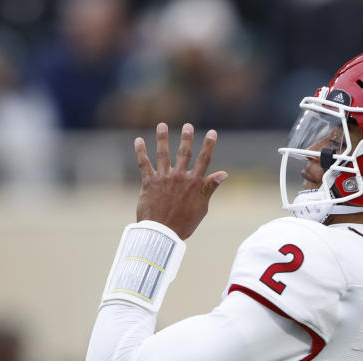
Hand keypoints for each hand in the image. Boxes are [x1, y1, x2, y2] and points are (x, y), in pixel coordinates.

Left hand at [134, 122, 227, 239]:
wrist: (162, 233)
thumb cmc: (184, 223)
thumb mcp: (202, 207)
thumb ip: (209, 188)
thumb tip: (223, 173)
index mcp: (194, 183)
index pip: (204, 160)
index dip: (209, 145)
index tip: (212, 133)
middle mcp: (179, 177)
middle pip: (184, 153)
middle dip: (187, 138)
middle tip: (188, 126)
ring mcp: (163, 178)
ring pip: (163, 154)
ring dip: (163, 138)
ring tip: (162, 125)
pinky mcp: (149, 183)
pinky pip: (144, 164)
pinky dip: (141, 151)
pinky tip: (139, 140)